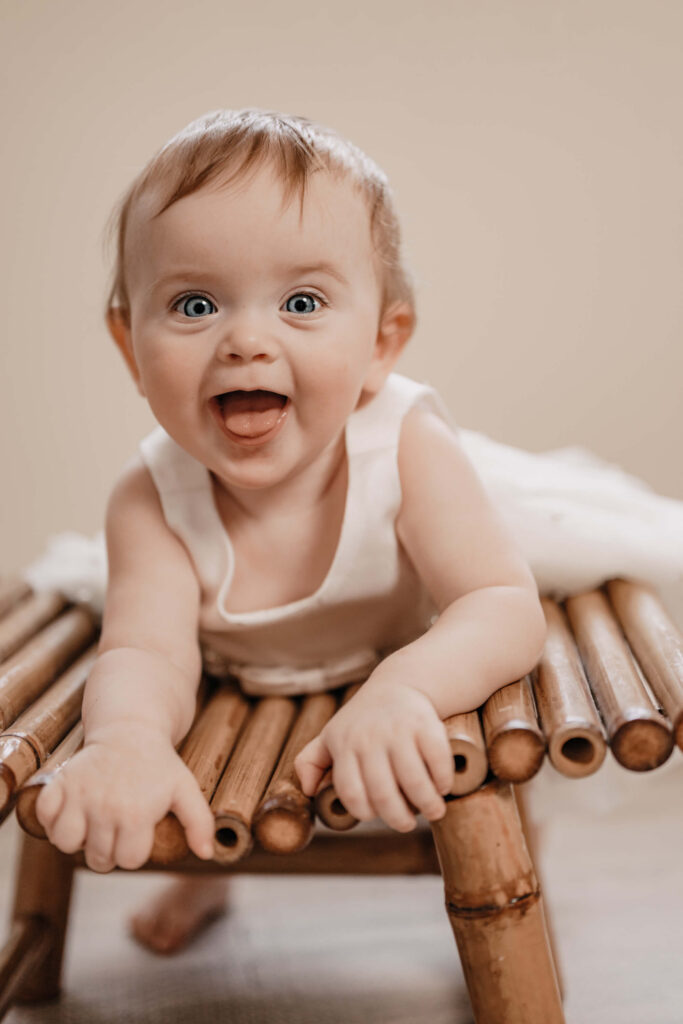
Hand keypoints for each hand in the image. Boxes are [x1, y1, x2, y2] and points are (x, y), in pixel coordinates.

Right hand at [35, 723, 215, 871]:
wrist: (130, 728)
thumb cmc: (158, 763)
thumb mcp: (185, 788)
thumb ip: (199, 822)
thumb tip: (208, 854)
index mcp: (137, 815)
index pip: (130, 860)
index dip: (135, 850)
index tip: (138, 830)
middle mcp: (106, 809)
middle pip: (98, 859)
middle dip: (108, 849)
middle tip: (117, 825)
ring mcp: (80, 796)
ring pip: (66, 844)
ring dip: (78, 838)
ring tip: (92, 822)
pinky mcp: (60, 783)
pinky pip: (44, 816)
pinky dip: (51, 818)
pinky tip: (70, 810)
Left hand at [294, 668, 453, 831]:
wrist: (397, 683)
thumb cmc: (362, 721)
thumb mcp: (331, 735)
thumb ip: (310, 762)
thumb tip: (308, 791)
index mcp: (344, 745)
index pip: (351, 793)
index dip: (365, 812)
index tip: (377, 816)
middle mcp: (369, 738)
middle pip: (383, 793)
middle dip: (399, 819)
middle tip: (407, 824)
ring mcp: (398, 730)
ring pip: (414, 781)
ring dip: (427, 804)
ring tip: (433, 811)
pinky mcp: (425, 723)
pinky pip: (437, 759)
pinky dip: (443, 780)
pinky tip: (443, 786)